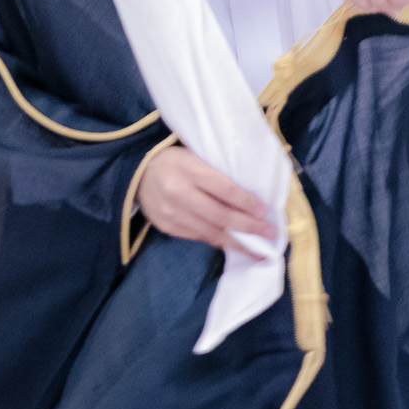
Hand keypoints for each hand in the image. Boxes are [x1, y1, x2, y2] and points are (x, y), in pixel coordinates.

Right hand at [137, 144, 277, 250]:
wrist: (138, 174)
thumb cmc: (175, 162)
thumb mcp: (195, 157)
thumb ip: (218, 174)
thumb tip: (251, 199)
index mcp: (189, 169)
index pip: (224, 189)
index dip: (247, 203)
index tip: (265, 213)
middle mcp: (179, 193)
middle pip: (221, 215)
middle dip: (250, 227)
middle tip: (271, 234)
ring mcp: (171, 213)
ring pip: (212, 232)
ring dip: (238, 243)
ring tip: (259, 250)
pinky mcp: (167, 227)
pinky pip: (199, 237)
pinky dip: (220, 241)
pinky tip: (234, 244)